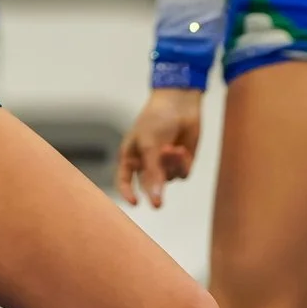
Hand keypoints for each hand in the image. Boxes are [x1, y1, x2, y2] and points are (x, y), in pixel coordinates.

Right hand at [115, 87, 203, 206]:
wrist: (179, 104)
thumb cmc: (155, 120)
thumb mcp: (149, 145)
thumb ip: (152, 172)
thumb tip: (155, 198)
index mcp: (131, 157)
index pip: (125, 181)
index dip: (127, 193)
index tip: (135, 203)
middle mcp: (147, 163)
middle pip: (149, 185)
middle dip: (154, 187)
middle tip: (158, 204)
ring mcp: (164, 164)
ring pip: (168, 179)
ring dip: (170, 166)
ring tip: (172, 148)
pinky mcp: (181, 162)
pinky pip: (181, 174)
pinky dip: (181, 164)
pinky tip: (181, 149)